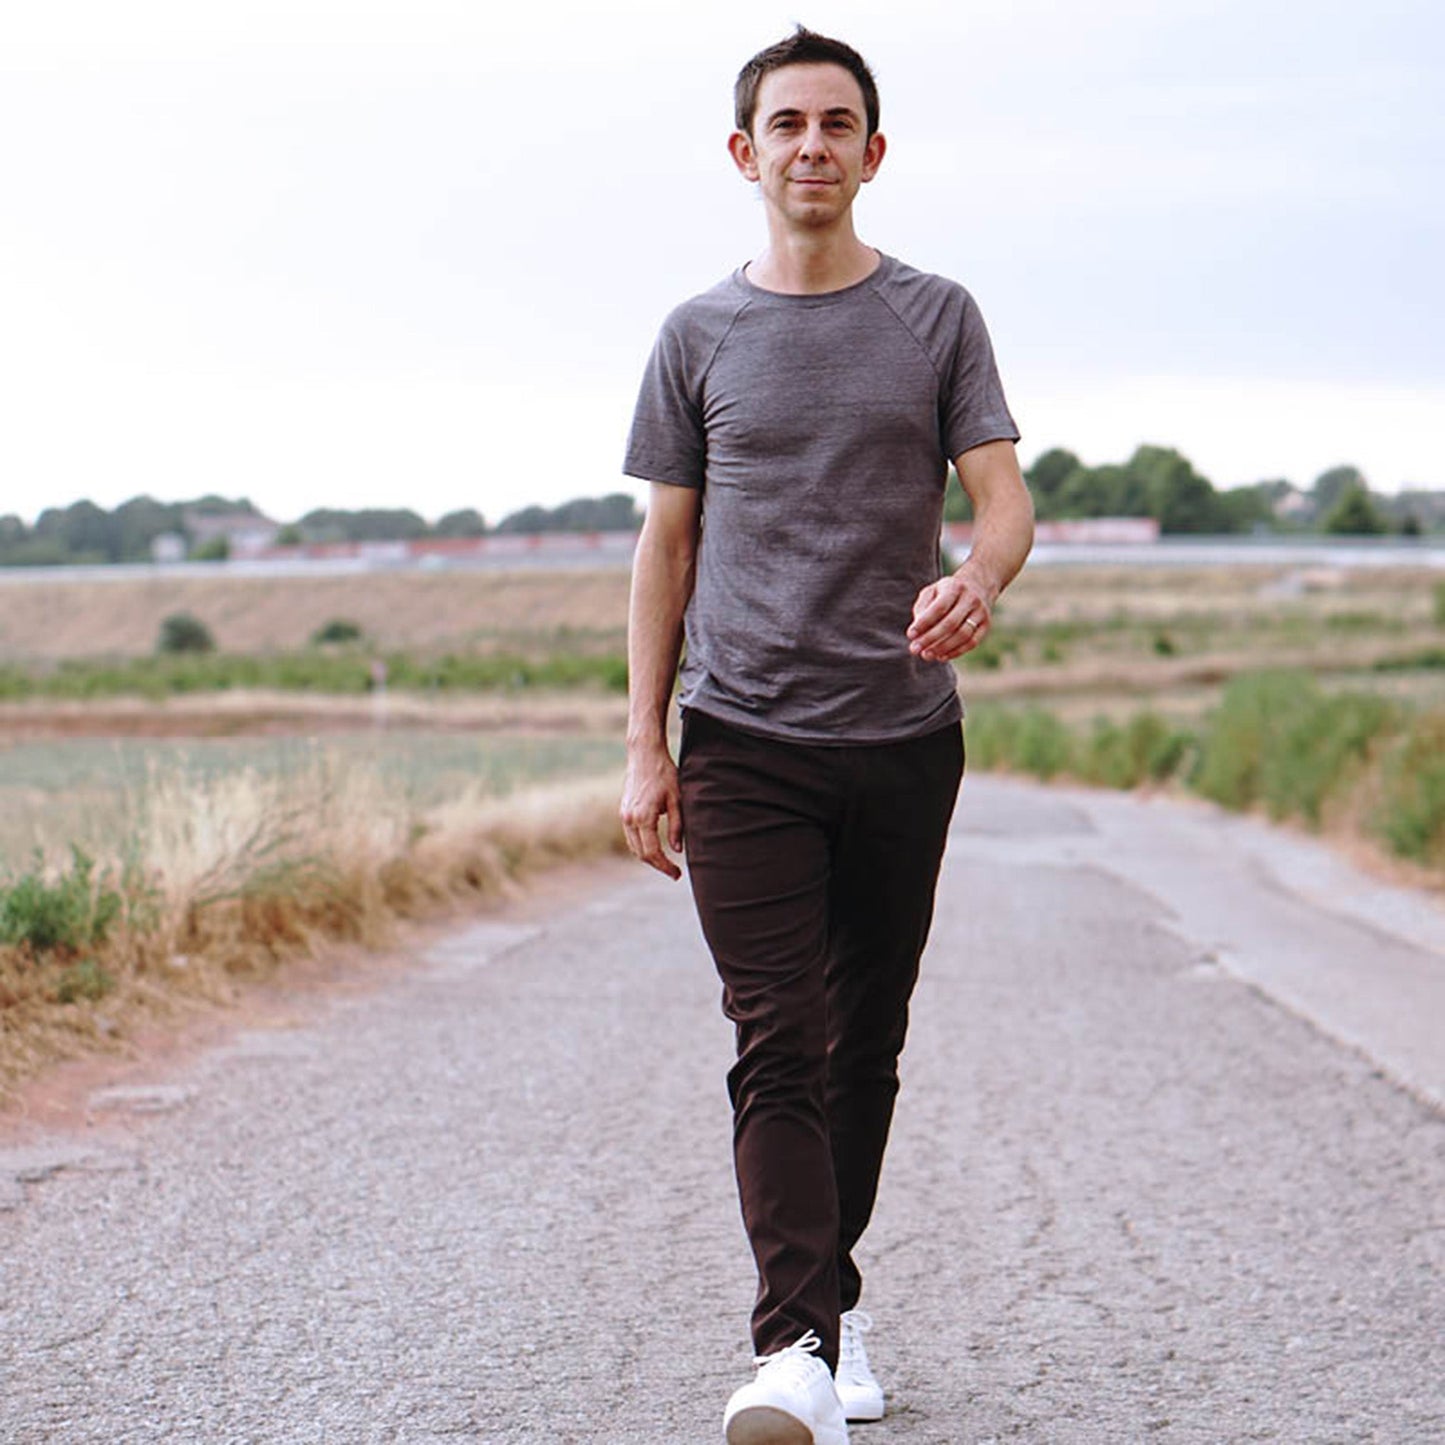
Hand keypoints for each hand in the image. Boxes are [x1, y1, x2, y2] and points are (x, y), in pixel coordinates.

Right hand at [620, 742, 683, 880]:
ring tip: (666, 863)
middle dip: (657, 865)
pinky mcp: (623, 811)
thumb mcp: (677, 800)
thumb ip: (677, 826)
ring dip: (648, 857)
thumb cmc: (665, 774)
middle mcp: (629, 819)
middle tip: (674, 872)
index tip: (677, 874)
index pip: (652, 852)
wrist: (644, 755)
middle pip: (641, 853)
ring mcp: (624, 815)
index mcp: (643, 817)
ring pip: (634, 846)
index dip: (665, 866)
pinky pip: (631, 836)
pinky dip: (642, 846)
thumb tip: (677, 850)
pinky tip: (655, 847)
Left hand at [907, 569, 993, 661]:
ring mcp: (981, 612)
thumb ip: (922, 608)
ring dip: (943, 648)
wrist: (978, 586)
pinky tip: (941, 656)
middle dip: (930, 638)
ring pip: (963, 635)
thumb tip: (917, 633)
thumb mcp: (931, 592)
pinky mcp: (986, 625)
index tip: (910, 635)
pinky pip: (972, 642)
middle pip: (950, 623)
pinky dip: (956, 652)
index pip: (939, 607)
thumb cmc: (946, 592)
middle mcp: (971, 599)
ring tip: (926, 655)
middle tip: (915, 650)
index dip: (924, 623)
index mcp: (955, 587)